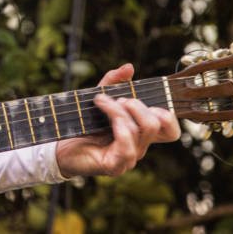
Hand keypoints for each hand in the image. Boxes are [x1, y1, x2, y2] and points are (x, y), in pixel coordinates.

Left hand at [55, 63, 179, 178]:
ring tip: (102, 101)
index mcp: (140, 132)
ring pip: (140, 130)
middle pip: (157, 125)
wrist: (62, 146)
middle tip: (119, 99)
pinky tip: (103, 115)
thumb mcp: (100, 96)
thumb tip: (129, 67)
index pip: (170, 131)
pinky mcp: (115, 166)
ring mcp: (129, 158)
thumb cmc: (84, 123)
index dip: (168, 116)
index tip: (149, 101)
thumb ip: (114, 81)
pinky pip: (127, 146)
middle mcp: (139, 146)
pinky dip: (116, 123)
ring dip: (119, 109)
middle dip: (138, 105)